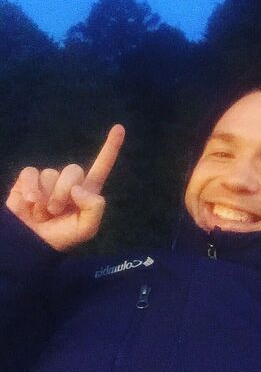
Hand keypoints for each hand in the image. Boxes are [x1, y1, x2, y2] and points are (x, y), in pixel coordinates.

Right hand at [6, 124, 124, 251]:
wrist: (32, 244)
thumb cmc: (62, 237)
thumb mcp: (87, 228)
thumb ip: (94, 208)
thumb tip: (79, 188)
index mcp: (87, 191)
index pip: (101, 167)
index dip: (111, 148)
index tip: (120, 128)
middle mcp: (70, 182)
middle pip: (74, 169)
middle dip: (64, 192)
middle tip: (57, 212)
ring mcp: (49, 180)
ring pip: (51, 172)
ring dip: (47, 196)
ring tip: (44, 211)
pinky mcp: (29, 180)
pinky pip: (31, 172)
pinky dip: (31, 189)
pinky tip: (30, 203)